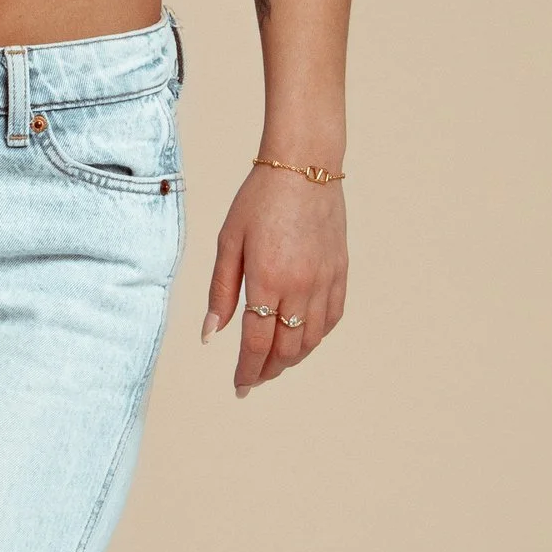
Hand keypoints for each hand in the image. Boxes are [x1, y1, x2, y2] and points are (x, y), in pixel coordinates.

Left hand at [201, 169, 347, 398]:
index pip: (257, 344)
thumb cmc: (259, 200)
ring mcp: (325, 281)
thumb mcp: (228, 242)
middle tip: (252, 380)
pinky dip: (316, 337)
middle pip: (287, 350)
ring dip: (292, 359)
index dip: (247, 371)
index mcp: (268, 280)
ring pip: (312, 340)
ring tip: (273, 364)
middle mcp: (301, 287)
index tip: (239, 386)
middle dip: (268, 371)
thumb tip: (210, 335)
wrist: (304, 166)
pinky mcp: (340, 272)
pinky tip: (302, 339)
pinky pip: (332, 319)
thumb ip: (220, 292)